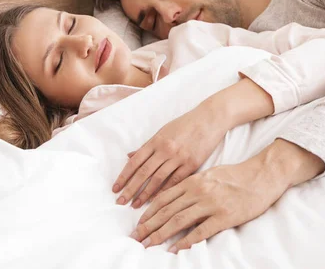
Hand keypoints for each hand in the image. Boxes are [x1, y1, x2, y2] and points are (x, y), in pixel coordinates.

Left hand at [113, 98, 230, 208]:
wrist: (209, 119)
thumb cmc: (184, 125)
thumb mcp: (163, 131)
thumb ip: (147, 146)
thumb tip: (129, 157)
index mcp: (155, 141)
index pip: (135, 162)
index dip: (123, 176)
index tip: (115, 188)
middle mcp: (165, 149)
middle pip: (143, 172)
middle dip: (130, 189)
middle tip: (121, 202)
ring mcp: (179, 157)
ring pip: (158, 179)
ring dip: (145, 194)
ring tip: (136, 205)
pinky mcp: (192, 164)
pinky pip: (176, 180)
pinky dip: (165, 191)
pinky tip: (157, 201)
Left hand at [129, 139, 324, 252]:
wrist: (262, 176)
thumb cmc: (234, 176)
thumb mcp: (207, 174)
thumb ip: (189, 183)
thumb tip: (172, 192)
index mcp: (192, 181)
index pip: (163, 197)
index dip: (148, 211)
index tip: (138, 223)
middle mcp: (197, 192)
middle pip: (167, 211)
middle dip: (149, 225)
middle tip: (136, 237)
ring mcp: (210, 204)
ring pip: (179, 220)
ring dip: (161, 234)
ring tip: (148, 244)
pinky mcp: (224, 217)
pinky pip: (201, 231)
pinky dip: (186, 242)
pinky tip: (175, 250)